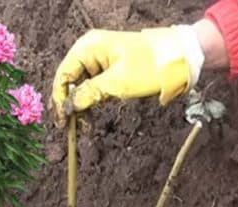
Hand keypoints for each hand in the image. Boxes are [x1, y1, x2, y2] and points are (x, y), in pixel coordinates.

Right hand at [51, 26, 204, 126]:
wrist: (178, 59)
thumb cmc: (149, 66)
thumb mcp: (118, 83)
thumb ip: (90, 94)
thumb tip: (69, 106)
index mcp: (89, 47)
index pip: (64, 74)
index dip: (60, 98)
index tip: (63, 120)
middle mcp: (90, 51)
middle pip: (70, 80)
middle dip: (69, 105)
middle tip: (69, 128)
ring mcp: (99, 60)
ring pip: (81, 86)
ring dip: (81, 107)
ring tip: (85, 127)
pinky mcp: (109, 70)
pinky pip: (93, 87)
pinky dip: (91, 103)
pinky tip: (91, 119)